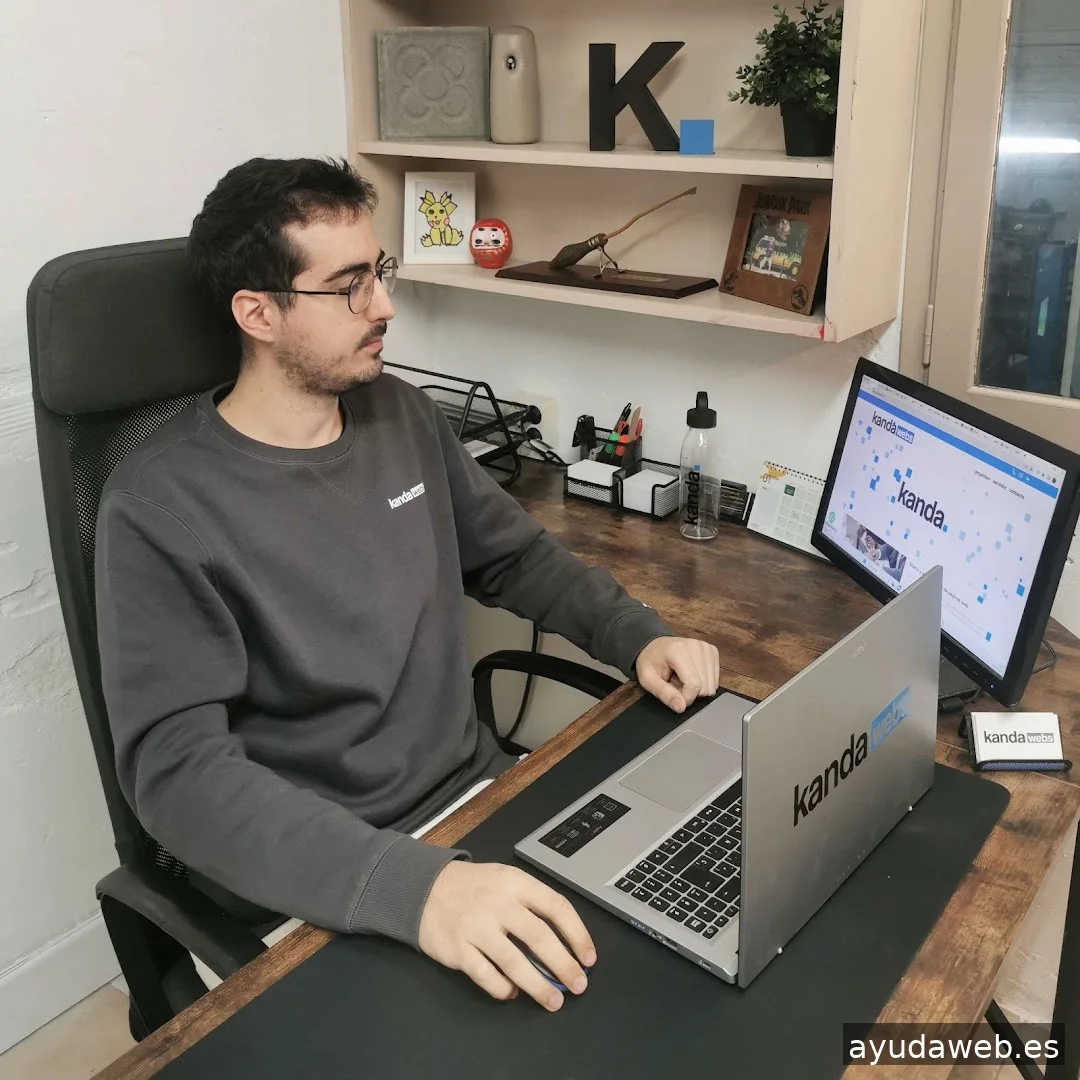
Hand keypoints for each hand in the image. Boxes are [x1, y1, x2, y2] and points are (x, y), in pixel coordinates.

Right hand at [418, 860, 595, 1010]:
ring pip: (514, 962)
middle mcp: (497, 903)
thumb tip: (564, 942)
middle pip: (539, 937)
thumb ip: (531, 903)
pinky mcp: (457, 949)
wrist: (423, 888)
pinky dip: (503, 989)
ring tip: (553, 1001)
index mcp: (515, 882)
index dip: (577, 934)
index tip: (588, 958)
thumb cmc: (473, 887)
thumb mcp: (505, 879)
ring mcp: (476, 926)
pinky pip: (486, 975)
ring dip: (538, 985)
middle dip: (564, 965)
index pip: (556, 906)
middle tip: (578, 985)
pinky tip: (513, 993)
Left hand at [635, 636, 719, 713]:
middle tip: (675, 683)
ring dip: (697, 688)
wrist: (655, 645)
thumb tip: (681, 707)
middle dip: (690, 692)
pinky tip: (691, 674)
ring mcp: (706, 648)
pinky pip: (715, 679)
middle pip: (704, 686)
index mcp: (678, 650)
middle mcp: (696, 646)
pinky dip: (704, 681)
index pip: (694, 685)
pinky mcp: (712, 651)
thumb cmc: (650, 661)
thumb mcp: (647, 680)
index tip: (675, 697)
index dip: (685, 698)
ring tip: (682, 678)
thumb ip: (664, 694)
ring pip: (712, 685)